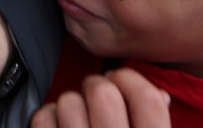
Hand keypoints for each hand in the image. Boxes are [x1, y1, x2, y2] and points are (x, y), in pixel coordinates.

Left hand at [34, 68, 170, 127]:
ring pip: (69, 101)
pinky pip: (43, 118)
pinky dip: (49, 118)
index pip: (148, 98)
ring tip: (79, 119)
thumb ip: (156, 122)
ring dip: (72, 104)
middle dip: (97, 86)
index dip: (131, 79)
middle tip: (98, 99)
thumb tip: (159, 95)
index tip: (122, 80)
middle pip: (102, 92)